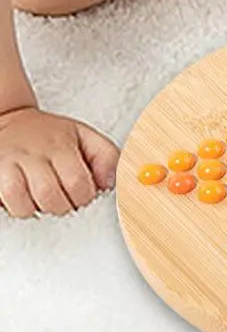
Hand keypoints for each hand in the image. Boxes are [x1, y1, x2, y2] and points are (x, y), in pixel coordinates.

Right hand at [0, 106, 119, 217]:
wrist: (9, 121)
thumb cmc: (50, 134)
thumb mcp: (84, 135)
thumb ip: (105, 156)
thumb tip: (111, 183)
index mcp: (60, 145)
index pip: (77, 182)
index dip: (85, 197)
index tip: (85, 196)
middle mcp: (33, 155)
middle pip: (50, 196)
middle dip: (63, 208)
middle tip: (66, 202)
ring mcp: (8, 166)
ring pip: (22, 204)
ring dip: (36, 211)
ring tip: (43, 202)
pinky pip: (4, 204)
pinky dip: (15, 209)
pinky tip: (25, 202)